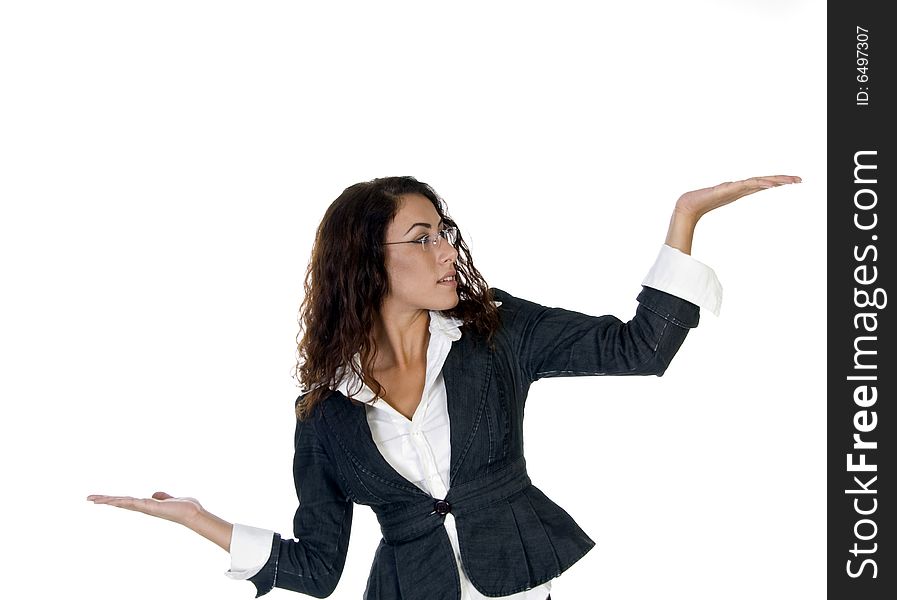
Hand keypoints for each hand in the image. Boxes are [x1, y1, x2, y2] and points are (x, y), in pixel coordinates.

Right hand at [87, 491, 203, 526]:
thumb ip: (162, 496)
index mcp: (147, 505)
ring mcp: (146, 508)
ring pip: (123, 502)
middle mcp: (144, 507)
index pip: (126, 501)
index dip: (113, 499)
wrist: (193, 513)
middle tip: (88, 498)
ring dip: (108, 500)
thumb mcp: (170, 499)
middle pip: (120, 502)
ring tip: (93, 499)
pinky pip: (133, 502)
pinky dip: (122, 501)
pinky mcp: (151, 507)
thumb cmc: (184, 507)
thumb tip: (154, 494)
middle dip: (105, 500)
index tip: (100, 498)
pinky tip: (112, 500)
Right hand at [663, 174, 800, 254]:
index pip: (761, 184)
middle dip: (782, 180)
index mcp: (738, 191)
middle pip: (764, 181)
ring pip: (759, 182)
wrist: (686, 207)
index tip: (791, 182)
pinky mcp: (728, 189)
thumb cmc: (698, 206)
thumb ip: (722, 205)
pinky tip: (771, 185)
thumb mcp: (715, 205)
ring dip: (776, 181)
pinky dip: (760, 184)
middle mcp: (738, 187)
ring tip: (791, 181)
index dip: (776, 181)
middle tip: (799, 180)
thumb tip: (724, 207)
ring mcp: (733, 187)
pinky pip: (748, 185)